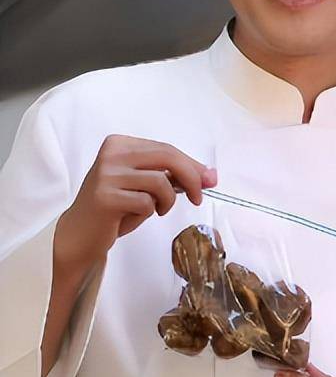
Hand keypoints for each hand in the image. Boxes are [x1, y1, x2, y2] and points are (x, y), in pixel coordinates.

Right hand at [54, 135, 215, 279]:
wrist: (83, 232)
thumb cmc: (119, 206)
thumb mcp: (147, 185)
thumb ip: (175, 176)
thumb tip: (212, 176)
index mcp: (120, 144)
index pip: (166, 148)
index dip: (192, 165)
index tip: (209, 181)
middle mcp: (111, 153)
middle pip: (167, 157)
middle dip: (192, 178)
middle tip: (198, 198)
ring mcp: (106, 174)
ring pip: (160, 181)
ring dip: (167, 201)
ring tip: (157, 209)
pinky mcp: (105, 197)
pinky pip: (146, 203)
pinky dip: (149, 212)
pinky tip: (135, 215)